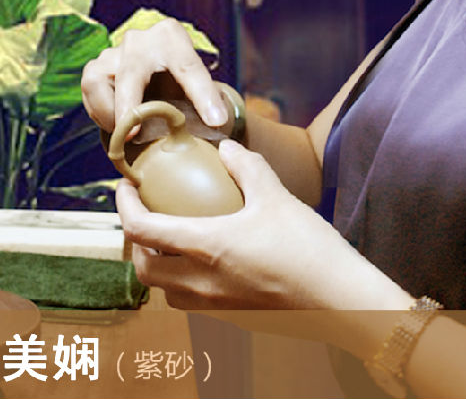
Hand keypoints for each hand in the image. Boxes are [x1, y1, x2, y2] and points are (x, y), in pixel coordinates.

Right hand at [80, 18, 227, 132]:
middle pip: (131, 74)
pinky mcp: (95, 67)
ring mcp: (113, 51)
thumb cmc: (176, 74)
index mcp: (172, 37)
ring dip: (109, 112)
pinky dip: (100, 112)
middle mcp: (139, 40)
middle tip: (134, 135)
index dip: (203, 96)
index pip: (189, 67)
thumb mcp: (196, 79)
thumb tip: (217, 123)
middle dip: (129, 107)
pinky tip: (115, 125)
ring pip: (98, 80)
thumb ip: (206, 97)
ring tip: (126, 132)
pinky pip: (89, 91)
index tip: (216, 121)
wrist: (155, 60)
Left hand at [117, 140, 398, 311]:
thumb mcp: (276, 195)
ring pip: (165, 291)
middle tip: (144, 212)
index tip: (125, 188)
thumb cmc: (308, 246)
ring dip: (156, 264)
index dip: (124, 208)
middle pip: (143, 268)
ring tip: (170, 237)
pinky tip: (207, 260)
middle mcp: (202, 282)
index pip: (142, 231)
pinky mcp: (233, 317)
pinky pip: (191, 301)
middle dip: (133, 240)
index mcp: (206, 247)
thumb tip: (225, 148)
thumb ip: (246, 166)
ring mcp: (216, 306)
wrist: (340, 300)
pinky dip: (183, 280)